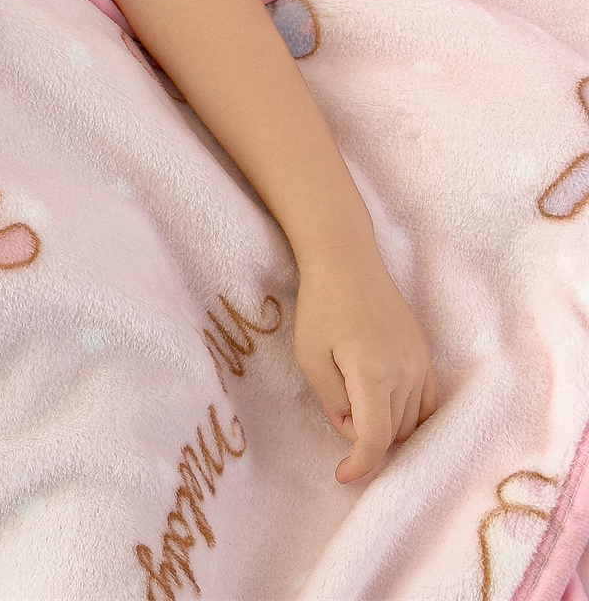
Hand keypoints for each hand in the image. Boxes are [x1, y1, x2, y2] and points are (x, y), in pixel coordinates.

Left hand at [293, 241, 437, 482]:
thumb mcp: (310, 356)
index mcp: (373, 375)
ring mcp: (420, 362)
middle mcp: (406, 372)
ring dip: (388, 426)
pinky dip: (409, 414)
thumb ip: (331, 401)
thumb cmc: (320, 305)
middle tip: (336, 409)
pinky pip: (427, 402)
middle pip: (395, 433)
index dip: (360, 464)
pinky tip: (385, 403)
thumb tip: (352, 429)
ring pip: (413, 421)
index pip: (375, 439)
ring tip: (354, 398)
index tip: (342, 475)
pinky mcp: (425, 354)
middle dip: (366, 436)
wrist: (346, 261)